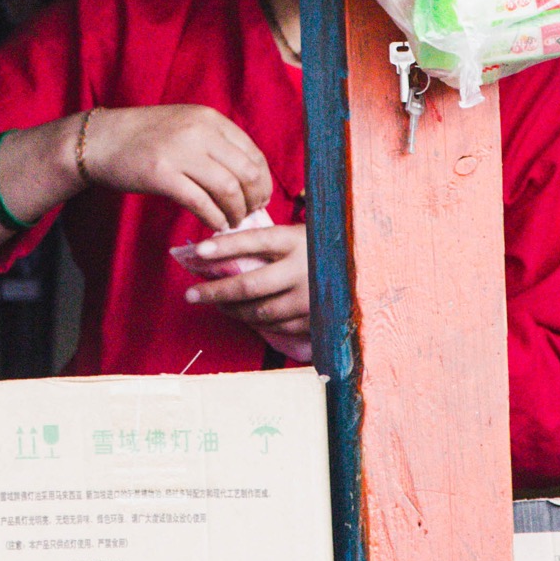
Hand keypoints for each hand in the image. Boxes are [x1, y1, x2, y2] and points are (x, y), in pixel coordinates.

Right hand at [81, 103, 273, 231]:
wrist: (100, 139)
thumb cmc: (144, 137)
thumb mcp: (185, 126)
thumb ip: (215, 144)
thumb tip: (248, 180)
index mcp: (209, 119)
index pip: (254, 153)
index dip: (263, 181)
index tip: (260, 198)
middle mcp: (199, 131)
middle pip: (247, 173)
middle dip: (254, 200)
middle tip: (248, 214)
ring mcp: (180, 151)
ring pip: (228, 189)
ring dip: (235, 213)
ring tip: (231, 223)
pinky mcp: (162, 174)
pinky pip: (201, 202)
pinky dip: (214, 218)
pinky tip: (214, 224)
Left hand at [175, 219, 311, 360]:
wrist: (369, 268)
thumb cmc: (321, 247)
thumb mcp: (299, 234)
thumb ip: (268, 242)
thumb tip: (219, 248)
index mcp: (296, 240)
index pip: (253, 241)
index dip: (223, 246)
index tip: (197, 253)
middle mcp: (303, 269)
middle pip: (249, 285)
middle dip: (214, 291)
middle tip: (190, 294)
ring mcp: (310, 298)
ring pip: (259, 311)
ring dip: (231, 309)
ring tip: (214, 303)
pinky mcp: (316, 320)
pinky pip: (276, 326)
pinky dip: (255, 321)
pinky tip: (242, 314)